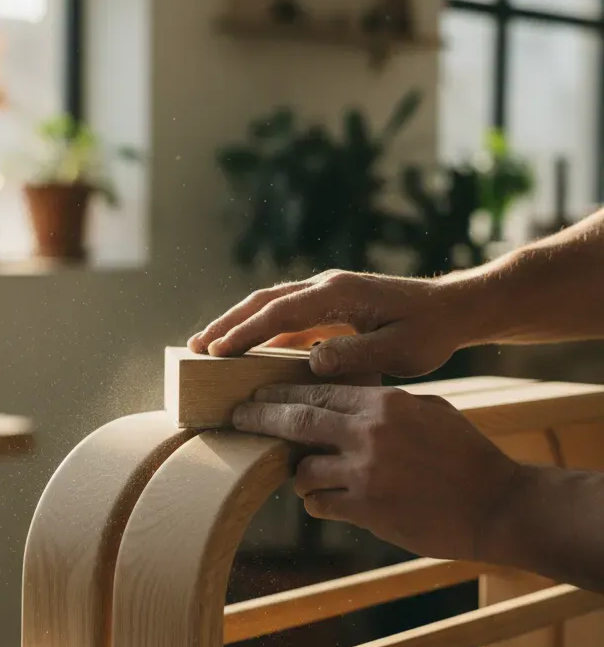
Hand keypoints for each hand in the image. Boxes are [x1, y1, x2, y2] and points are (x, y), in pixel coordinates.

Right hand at [188, 270, 469, 377]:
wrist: (452, 309)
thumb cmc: (430, 332)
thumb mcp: (400, 350)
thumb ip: (357, 355)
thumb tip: (312, 360)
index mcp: (339, 294)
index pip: (280, 313)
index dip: (244, 333)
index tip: (215, 352)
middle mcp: (326, 286)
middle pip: (264, 301)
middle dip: (227, 323)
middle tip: (193, 348)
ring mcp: (326, 292)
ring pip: (270, 303)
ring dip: (237, 323)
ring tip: (205, 347)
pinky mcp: (329, 304)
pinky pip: (285, 314)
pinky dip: (259, 328)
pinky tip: (243, 349)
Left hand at [231, 384, 526, 563]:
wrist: (498, 505)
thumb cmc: (465, 455)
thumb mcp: (427, 411)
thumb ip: (383, 404)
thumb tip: (344, 397)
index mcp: (384, 403)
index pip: (317, 389)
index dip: (280, 393)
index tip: (256, 394)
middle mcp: (369, 433)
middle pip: (296, 420)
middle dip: (259, 418)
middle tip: (236, 418)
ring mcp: (365, 473)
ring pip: (301, 469)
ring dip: (298, 474)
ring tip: (306, 475)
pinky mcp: (367, 510)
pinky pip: (320, 504)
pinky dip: (318, 502)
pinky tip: (328, 501)